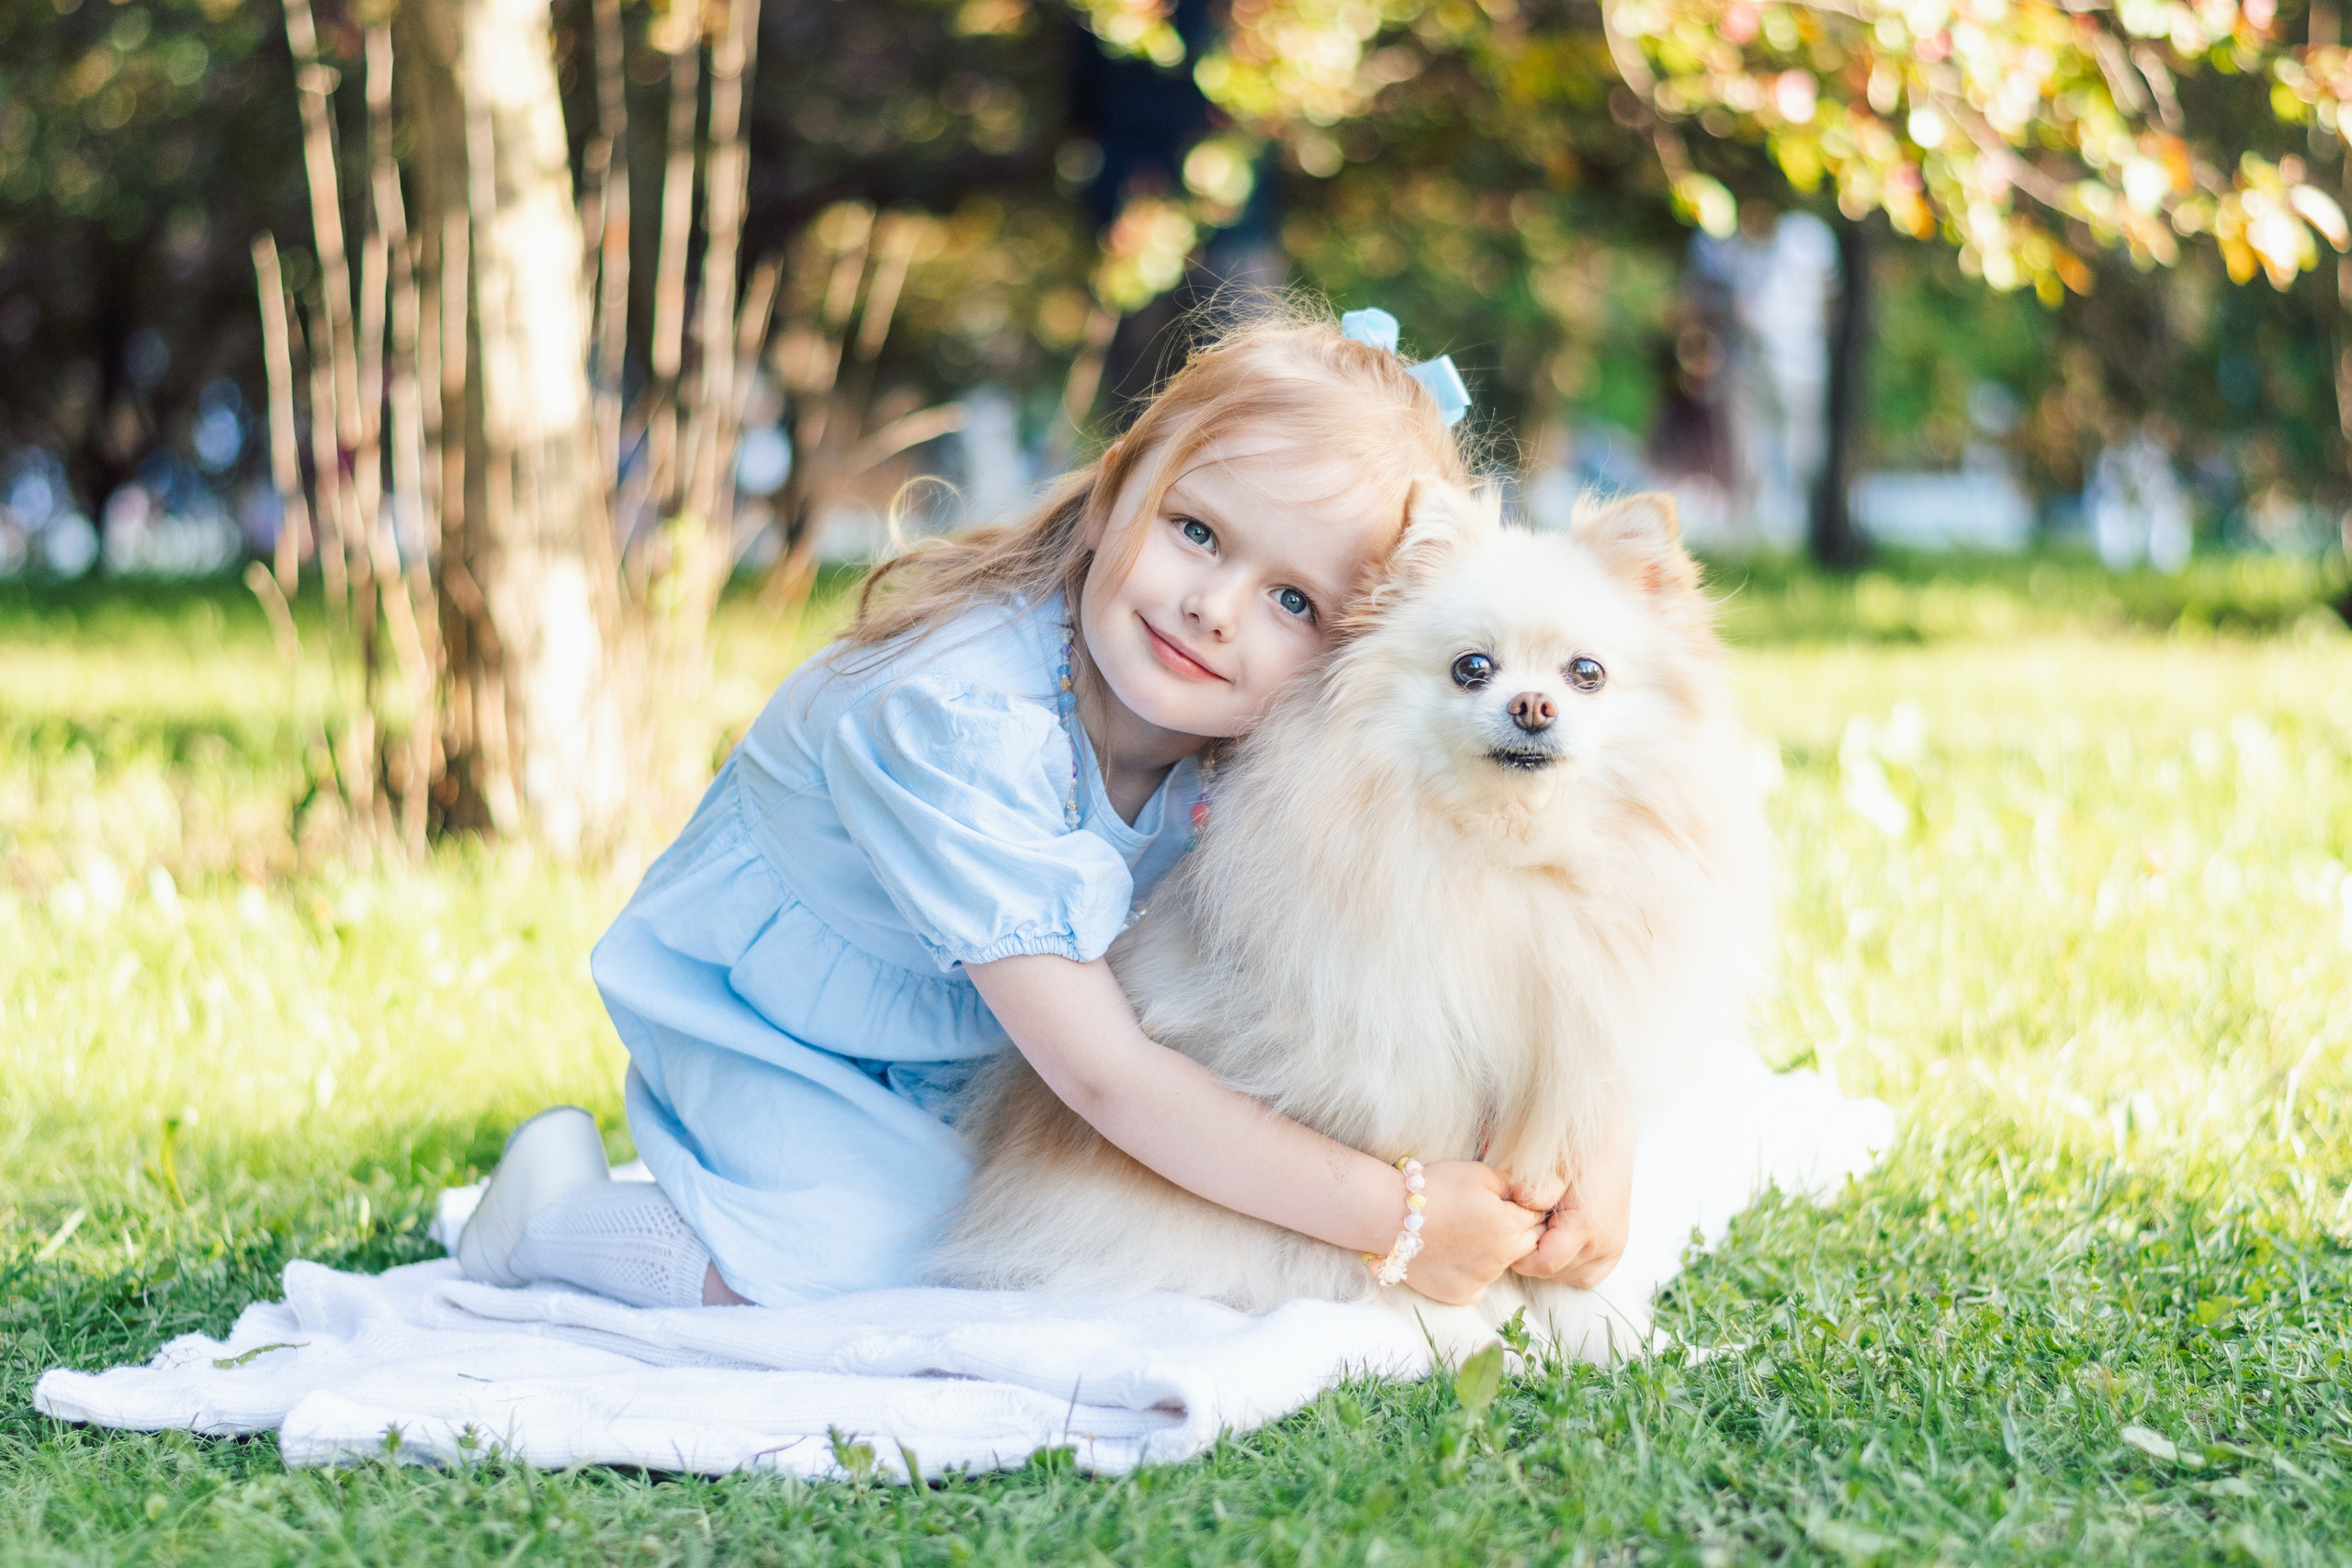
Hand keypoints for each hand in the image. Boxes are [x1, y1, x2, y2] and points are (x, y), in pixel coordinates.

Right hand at [1403, 1161, 1545, 1305]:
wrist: (1390, 1214)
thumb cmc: (1435, 1187)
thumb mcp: (1479, 1172)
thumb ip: (1512, 1184)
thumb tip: (1529, 1194)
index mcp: (1510, 1225)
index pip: (1536, 1216)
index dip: (1524, 1206)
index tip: (1507, 1200)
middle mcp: (1501, 1258)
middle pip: (1529, 1244)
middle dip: (1519, 1229)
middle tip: (1491, 1216)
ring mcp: (1481, 1280)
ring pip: (1503, 1265)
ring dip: (1497, 1251)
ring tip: (1467, 1233)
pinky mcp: (1459, 1294)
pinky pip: (1480, 1288)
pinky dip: (1475, 1275)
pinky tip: (1458, 1257)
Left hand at [1510, 1127, 1635, 1288]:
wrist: (1609, 1143)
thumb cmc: (1576, 1151)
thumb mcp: (1552, 1164)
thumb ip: (1537, 1187)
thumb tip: (1518, 1195)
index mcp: (1586, 1226)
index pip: (1543, 1265)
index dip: (1522, 1253)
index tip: (1514, 1230)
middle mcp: (1604, 1243)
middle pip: (1553, 1273)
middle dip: (1534, 1255)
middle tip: (1529, 1224)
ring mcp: (1613, 1248)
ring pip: (1569, 1276)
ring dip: (1552, 1261)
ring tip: (1546, 1229)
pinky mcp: (1617, 1249)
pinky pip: (1588, 1275)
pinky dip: (1572, 1266)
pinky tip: (1562, 1242)